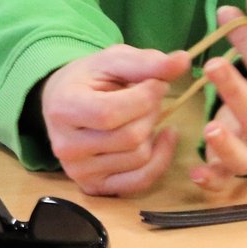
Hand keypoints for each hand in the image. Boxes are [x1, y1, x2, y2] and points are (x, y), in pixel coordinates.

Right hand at [39, 44, 192, 196]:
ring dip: (152, 132)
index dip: (144, 98)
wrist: (63, 103)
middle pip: (130, 137)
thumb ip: (147, 61)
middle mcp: (65, 146)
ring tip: (143, 115)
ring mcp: (78, 171)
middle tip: (150, 98)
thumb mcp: (114, 61)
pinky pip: (141, 180)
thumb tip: (184, 61)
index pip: (111, 113)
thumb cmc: (89, 79)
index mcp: (64, 109)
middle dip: (151, 113)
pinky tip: (161, 138)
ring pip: (139, 158)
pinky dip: (160, 159)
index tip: (155, 83)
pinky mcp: (94, 186)